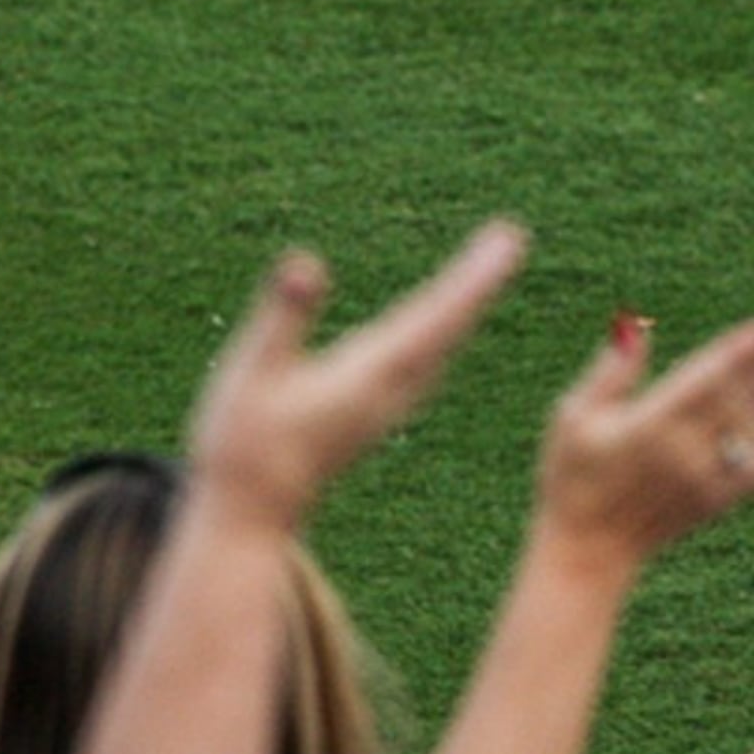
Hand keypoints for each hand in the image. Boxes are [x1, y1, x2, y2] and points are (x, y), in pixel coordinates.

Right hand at [189, 221, 529, 529]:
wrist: (248, 517)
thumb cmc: (242, 444)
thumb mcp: (253, 372)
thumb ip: (283, 317)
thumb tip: (306, 261)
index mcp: (370, 375)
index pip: (437, 317)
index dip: (473, 278)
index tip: (508, 240)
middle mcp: (390, 391)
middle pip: (449, 328)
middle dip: (479, 280)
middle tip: (511, 235)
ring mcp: (385, 408)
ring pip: (441, 348)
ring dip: (464, 305)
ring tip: (489, 267)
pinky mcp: (374, 416)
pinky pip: (425, 364)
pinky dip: (442, 332)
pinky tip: (445, 325)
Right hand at [533, 314, 753, 568]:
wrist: (587, 551)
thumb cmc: (573, 475)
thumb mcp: (573, 416)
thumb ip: (611, 371)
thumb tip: (633, 322)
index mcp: (648, 425)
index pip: (705, 380)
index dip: (741, 352)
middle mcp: (683, 451)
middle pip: (740, 399)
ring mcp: (704, 479)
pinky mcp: (717, 502)